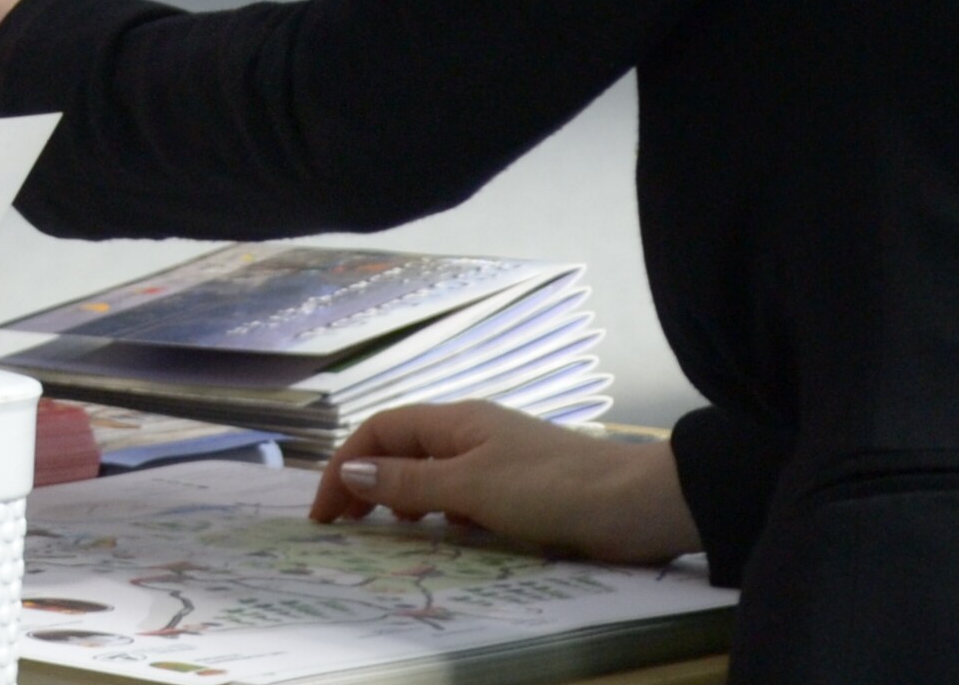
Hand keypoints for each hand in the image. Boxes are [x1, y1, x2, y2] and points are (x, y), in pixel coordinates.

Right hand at [314, 406, 700, 567]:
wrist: (635, 504)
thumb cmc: (551, 488)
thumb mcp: (470, 488)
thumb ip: (408, 483)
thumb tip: (348, 472)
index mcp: (455, 422)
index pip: (379, 432)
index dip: (344, 467)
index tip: (323, 513)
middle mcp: (471, 435)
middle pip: (402, 451)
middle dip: (367, 483)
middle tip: (344, 527)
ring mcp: (498, 461)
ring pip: (432, 475)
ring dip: (403, 499)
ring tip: (391, 532)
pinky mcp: (522, 491)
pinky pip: (464, 497)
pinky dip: (443, 515)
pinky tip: (451, 537)